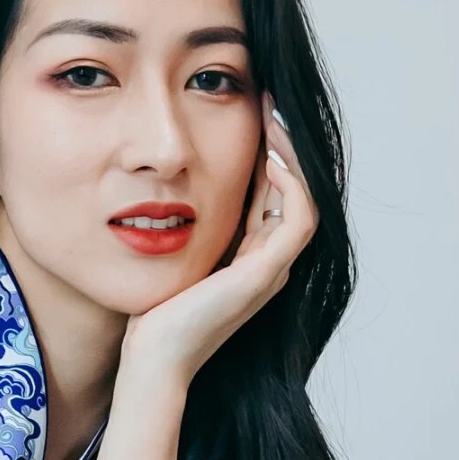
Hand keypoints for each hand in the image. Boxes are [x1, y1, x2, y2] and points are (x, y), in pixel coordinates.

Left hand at [116, 100, 317, 396]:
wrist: (152, 359)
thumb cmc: (154, 312)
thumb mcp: (178, 250)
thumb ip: (192, 221)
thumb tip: (178, 179)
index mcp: (252, 256)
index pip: (275, 192)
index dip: (271, 149)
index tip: (255, 109)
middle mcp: (270, 262)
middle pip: (295, 190)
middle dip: (284, 143)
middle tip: (267, 99)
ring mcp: (272, 269)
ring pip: (306, 199)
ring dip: (294, 156)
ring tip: (273, 118)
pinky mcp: (264, 274)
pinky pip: (298, 219)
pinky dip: (291, 185)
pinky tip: (271, 158)